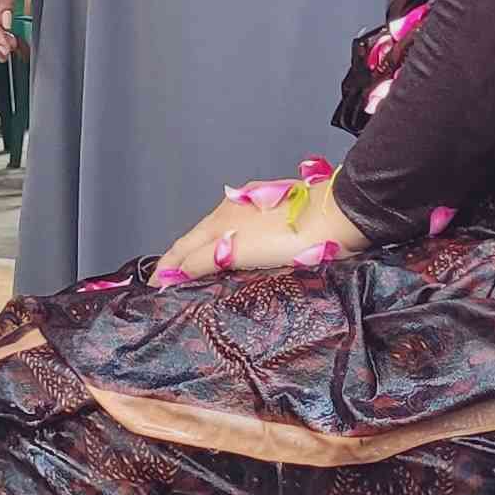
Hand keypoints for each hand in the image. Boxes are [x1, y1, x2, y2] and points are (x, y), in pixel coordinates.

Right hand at [152, 172, 363, 284]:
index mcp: (221, 219)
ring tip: (194, 272)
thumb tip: (174, 271)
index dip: (167, 266)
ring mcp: (254, 210)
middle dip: (179, 258)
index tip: (154, 284)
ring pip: (217, 234)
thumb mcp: (239, 252)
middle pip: (197, 238)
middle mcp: (232, 210)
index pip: (183, 247)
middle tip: (167, 280)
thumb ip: (203, 261)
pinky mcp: (274, 213)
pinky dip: (223, 247)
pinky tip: (231, 256)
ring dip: (201, 252)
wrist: (339, 217)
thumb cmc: (293, 239)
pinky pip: (237, 233)